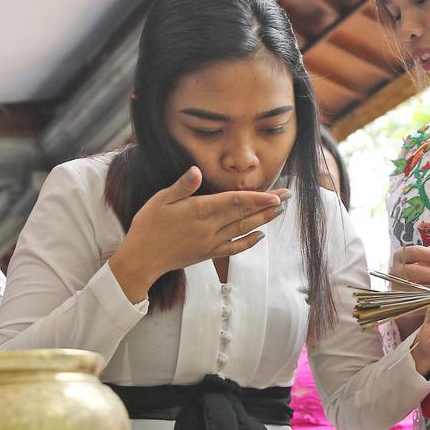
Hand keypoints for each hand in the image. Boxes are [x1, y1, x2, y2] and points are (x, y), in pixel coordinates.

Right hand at [108, 167, 287, 301]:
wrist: (141, 259)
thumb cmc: (148, 226)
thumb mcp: (160, 200)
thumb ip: (181, 186)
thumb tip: (196, 171)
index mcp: (199, 211)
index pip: (234, 202)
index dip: (257, 198)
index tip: (275, 194)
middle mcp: (209, 228)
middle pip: (244, 214)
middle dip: (267, 205)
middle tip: (287, 197)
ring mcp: (210, 242)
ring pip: (243, 230)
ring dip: (263, 220)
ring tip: (279, 211)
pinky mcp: (208, 253)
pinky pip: (233, 249)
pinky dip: (248, 242)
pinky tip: (260, 236)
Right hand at [389, 245, 429, 338]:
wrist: (406, 293)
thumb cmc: (420, 272)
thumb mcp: (424, 260)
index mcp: (400, 256)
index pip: (414, 252)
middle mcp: (395, 271)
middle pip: (413, 271)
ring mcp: (396, 288)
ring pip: (415, 289)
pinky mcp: (400, 303)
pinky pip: (417, 303)